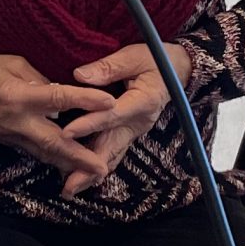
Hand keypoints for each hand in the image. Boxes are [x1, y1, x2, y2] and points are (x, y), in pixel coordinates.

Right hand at [0, 53, 118, 184]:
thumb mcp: (15, 63)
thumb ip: (41, 79)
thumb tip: (63, 92)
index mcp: (18, 95)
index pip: (58, 98)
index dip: (85, 101)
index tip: (109, 103)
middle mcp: (17, 120)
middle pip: (54, 142)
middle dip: (80, 157)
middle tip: (102, 167)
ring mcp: (12, 134)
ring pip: (46, 153)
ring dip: (70, 164)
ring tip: (93, 172)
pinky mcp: (9, 140)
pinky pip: (36, 151)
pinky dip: (55, 158)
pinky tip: (70, 163)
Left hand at [58, 43, 192, 198]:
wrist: (177, 72)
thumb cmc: (155, 60)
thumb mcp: (133, 56)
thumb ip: (108, 67)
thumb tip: (79, 75)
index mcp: (143, 101)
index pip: (112, 116)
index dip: (89, 124)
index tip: (67, 133)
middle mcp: (139, 122)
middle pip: (112, 148)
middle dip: (90, 168)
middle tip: (69, 185)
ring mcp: (134, 131)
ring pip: (112, 156)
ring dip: (92, 174)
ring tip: (70, 189)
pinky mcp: (128, 134)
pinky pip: (112, 153)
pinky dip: (97, 167)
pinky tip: (82, 179)